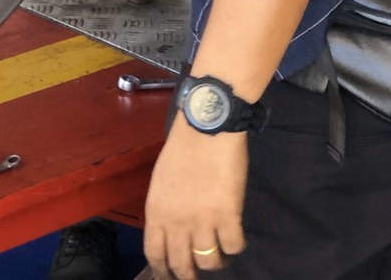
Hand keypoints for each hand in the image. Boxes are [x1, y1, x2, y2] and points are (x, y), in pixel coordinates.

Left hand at [144, 116, 246, 278]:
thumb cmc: (183, 147)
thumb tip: (172, 230)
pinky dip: (236, 247)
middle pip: (182, 266)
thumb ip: (165, 208)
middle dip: (190, 276)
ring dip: (216, 262)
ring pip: (209, 262)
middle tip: (198, 273)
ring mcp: (203, 221)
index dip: (164, 271)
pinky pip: (233, 246)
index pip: (155, 255)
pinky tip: (236, 238)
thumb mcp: (162, 180)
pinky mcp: (228, 216)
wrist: (207, 125)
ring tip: (221, 254)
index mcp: (157, 211)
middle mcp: (177, 222)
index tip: (171, 276)